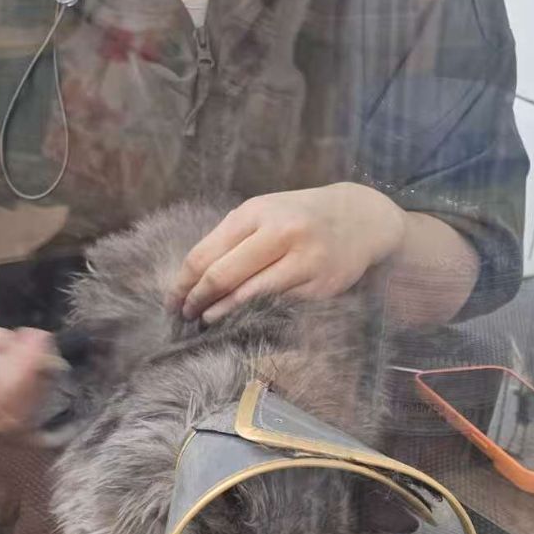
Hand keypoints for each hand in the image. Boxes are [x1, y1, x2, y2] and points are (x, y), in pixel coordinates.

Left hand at [171, 184, 407, 322]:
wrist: (361, 218)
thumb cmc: (301, 217)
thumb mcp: (264, 214)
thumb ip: (230, 240)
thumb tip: (190, 279)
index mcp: (256, 212)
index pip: (205, 254)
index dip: (183, 283)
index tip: (172, 301)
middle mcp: (280, 233)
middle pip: (222, 276)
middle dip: (197, 300)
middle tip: (184, 315)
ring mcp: (303, 260)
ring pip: (248, 295)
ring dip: (221, 313)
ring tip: (205, 321)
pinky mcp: (320, 286)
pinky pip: (276, 305)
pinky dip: (252, 314)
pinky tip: (240, 320)